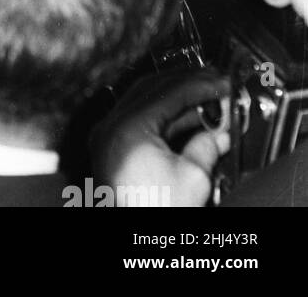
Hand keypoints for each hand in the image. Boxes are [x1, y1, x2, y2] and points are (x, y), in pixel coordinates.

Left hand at [91, 70, 229, 207]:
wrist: (138, 245)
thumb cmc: (157, 212)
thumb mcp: (193, 177)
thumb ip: (205, 147)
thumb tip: (218, 133)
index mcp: (127, 126)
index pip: (167, 92)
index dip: (199, 85)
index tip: (221, 82)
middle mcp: (110, 126)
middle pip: (149, 90)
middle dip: (185, 86)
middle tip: (213, 84)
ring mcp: (106, 137)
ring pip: (141, 103)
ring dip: (174, 100)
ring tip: (204, 103)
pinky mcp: (109, 151)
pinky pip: (135, 121)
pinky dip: (160, 118)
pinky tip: (184, 122)